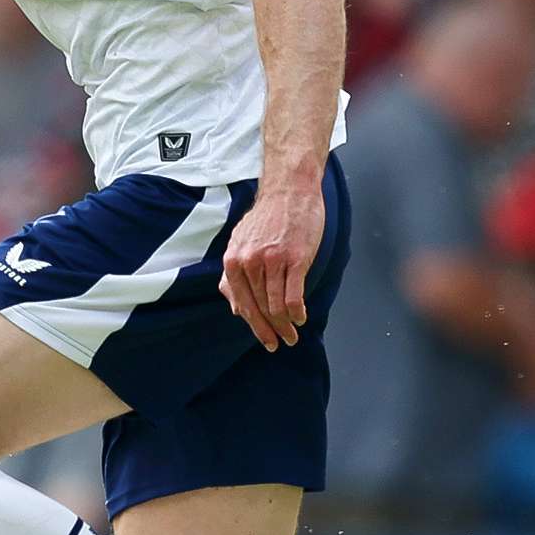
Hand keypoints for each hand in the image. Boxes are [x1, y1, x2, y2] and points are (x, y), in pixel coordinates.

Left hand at [221, 178, 321, 350]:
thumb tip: (235, 306)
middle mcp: (249, 263)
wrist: (289, 191)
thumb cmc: (268, 218)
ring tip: (293, 334)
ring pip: (276, 305)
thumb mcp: (241, 243)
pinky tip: (301, 317)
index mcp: (233, 260)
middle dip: (270, 330)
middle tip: (279, 343)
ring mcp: (272, 261)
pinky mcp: (294, 259)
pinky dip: (297, 312)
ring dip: (286, 325)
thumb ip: (235, 275)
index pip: (243, 303)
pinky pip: (293, 295)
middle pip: (259, 307)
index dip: (254, 325)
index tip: (265, 339)